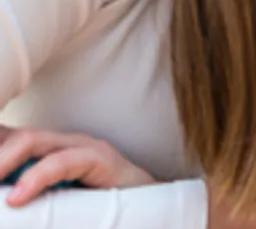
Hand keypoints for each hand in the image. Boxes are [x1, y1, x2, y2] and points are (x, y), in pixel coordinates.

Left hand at [0, 125, 155, 205]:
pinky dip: (36, 176)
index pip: (4, 137)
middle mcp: (58, 142)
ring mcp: (81, 145)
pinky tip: (17, 198)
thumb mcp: (49, 205)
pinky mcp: (101, 158)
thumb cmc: (92, 212)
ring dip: (0, 162)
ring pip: (30, 140)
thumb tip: (4, 204)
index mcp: (41, 151)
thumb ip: (22, 199)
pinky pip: (64, 160)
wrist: (147, 213)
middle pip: (9, 135)